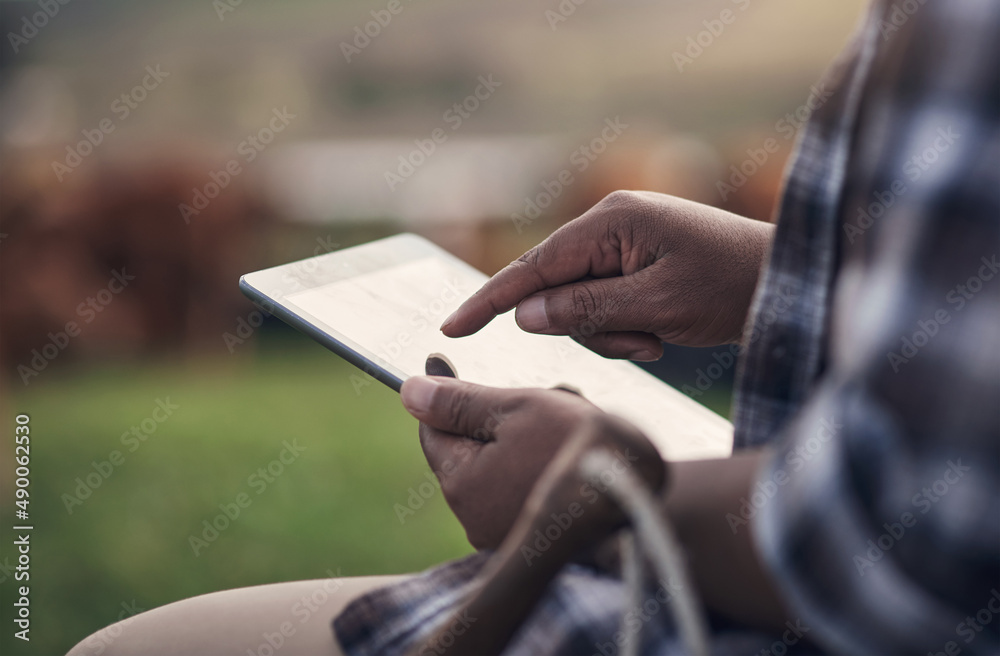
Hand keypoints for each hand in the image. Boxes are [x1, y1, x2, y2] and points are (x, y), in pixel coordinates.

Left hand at [400, 375, 608, 548]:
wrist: (648, 500)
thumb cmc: (581, 447)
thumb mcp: (517, 409)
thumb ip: (460, 402)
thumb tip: (409, 392)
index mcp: (464, 485)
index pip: (432, 431)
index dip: (440, 393)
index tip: (442, 358)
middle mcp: (476, 520)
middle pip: (471, 448)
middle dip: (501, 415)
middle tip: (545, 397)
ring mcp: (506, 535)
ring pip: (502, 465)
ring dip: (528, 436)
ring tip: (574, 419)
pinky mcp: (537, 540)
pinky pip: (525, 489)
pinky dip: (544, 463)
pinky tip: (576, 447)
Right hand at [442, 190, 773, 354]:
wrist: (787, 280)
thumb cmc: (731, 286)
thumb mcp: (657, 306)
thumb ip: (586, 309)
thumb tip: (525, 315)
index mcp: (611, 222)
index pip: (533, 267)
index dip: (490, 300)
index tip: (452, 329)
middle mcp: (610, 225)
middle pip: (557, 291)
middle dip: (590, 327)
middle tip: (643, 342)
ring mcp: (623, 244)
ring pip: (580, 306)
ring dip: (612, 333)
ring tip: (659, 338)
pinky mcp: (636, 264)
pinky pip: (605, 305)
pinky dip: (626, 328)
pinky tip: (664, 332)